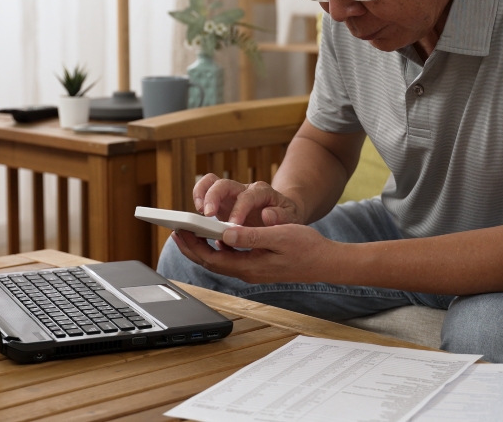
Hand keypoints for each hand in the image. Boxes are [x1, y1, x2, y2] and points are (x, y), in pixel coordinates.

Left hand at [171, 223, 339, 283]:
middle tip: (175, 231)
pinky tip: (216, 236)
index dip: (192, 246)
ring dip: (203, 247)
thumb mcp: (279, 237)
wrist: (326, 262)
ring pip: (219, 260)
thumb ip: (251, 236)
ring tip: (189, 232)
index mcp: (249, 266)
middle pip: (211, 261)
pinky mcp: (258, 266)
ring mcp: (252, 270)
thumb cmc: (306, 247)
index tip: (179, 231)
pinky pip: (231, 258)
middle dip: (191, 247)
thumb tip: (225, 234)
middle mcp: (247, 272)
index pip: (211, 258)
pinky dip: (218, 247)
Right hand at [193, 174, 304, 226]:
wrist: (282, 214)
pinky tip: (195, 217)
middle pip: (224, 184)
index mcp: (262, 192)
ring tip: (197, 212)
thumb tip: (267, 215)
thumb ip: (282, 216)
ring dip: (201, 194)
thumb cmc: (286, 217)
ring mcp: (230, 194)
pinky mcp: (220, 201)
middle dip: (213, 197)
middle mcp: (243, 189)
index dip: (239, 209)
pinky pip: (204, 192)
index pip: (247, 196)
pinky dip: (197, 199)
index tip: (233, 225)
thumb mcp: (291, 218)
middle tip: (207, 215)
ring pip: (210, 182)